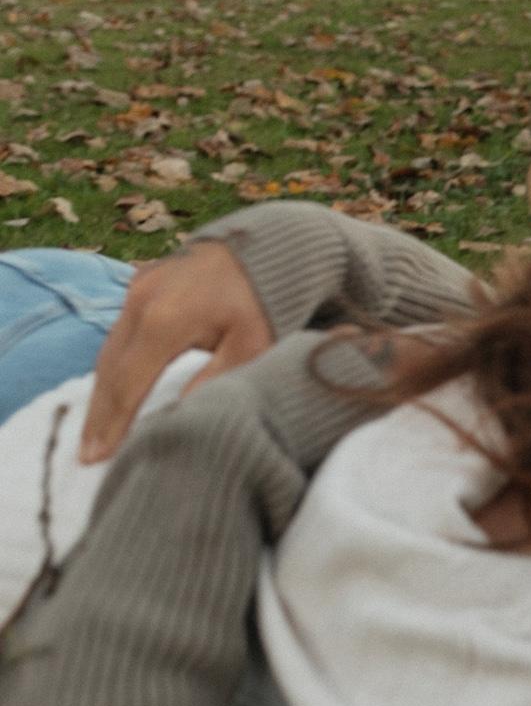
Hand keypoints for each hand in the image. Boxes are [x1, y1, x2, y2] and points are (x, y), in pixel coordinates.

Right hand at [80, 240, 272, 462]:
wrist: (268, 248)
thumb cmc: (266, 304)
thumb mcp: (252, 346)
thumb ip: (216, 380)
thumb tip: (179, 416)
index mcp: (165, 321)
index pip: (129, 384)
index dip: (113, 424)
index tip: (99, 457)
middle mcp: (141, 303)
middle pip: (109, 370)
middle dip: (98, 415)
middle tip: (86, 455)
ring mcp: (137, 290)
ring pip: (109, 351)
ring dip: (101, 393)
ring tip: (95, 432)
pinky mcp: (140, 284)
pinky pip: (119, 334)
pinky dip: (113, 366)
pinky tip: (112, 392)